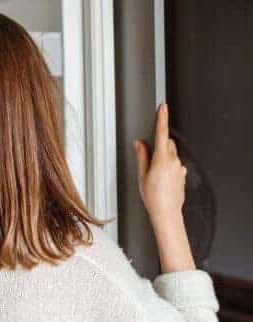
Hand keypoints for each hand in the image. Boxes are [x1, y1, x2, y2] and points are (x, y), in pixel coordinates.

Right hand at [133, 103, 186, 223]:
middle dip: (159, 144)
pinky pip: (175, 164)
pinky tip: (161, 179)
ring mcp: (180, 168)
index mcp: (162, 159)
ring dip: (163, 156)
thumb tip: (139, 143)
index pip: (161, 133)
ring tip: (154, 173)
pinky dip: (168, 166)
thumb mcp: (142, 175)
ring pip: (172, 154)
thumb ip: (141, 156)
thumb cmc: (153, 197)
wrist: (167, 213)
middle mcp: (174, 161)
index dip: (162, 118)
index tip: (163, 108)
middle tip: (148, 157)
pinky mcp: (182, 175)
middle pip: (167, 143)